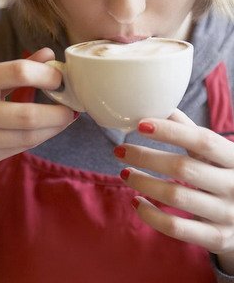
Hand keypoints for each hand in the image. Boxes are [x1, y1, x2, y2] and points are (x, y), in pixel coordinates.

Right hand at [0, 48, 74, 187]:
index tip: (60, 79)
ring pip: (27, 137)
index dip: (47, 76)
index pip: (18, 72)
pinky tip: (43, 131)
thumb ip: (15, 67)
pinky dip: (36, 139)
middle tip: (72, 108)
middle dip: (59, 113)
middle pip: (27, 114)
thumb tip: (50, 54)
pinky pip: (17, 150)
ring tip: (64, 119)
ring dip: (53, 129)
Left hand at [114, 109, 233, 273]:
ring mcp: (228, 214)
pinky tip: (136, 201)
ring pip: (176, 196)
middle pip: (183, 168)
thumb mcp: (215, 152)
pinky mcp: (217, 238)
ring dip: (143, 183)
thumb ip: (189, 130)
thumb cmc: (223, 174)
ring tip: (124, 173)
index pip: (202, 140)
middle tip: (119, 150)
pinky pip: (176, 227)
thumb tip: (160, 103)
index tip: (140, 124)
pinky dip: (150, 215)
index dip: (170, 131)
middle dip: (145, 157)